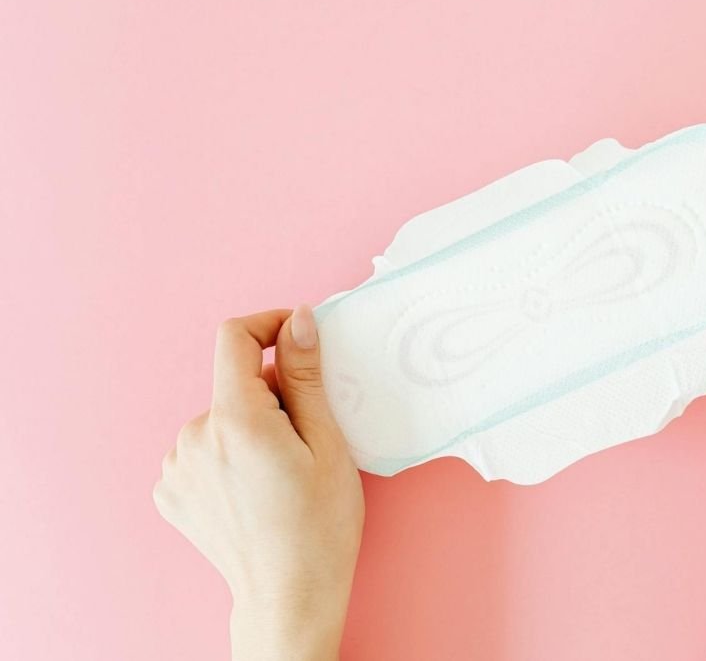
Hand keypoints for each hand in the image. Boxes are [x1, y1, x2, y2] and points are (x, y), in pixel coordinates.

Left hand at [153, 306, 363, 660]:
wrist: (289, 595)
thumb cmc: (320, 526)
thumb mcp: (327, 444)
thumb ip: (305, 377)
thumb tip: (297, 321)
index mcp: (237, 420)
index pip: (234, 338)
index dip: (267, 326)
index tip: (294, 337)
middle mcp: (194, 438)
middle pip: (232, 386)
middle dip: (269, 397)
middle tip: (304, 440)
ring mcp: (175, 467)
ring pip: (218, 419)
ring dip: (246, 429)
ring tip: (278, 474)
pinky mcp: (169, 492)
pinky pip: (200, 451)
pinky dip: (226, 458)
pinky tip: (251, 491)